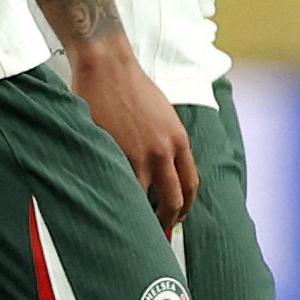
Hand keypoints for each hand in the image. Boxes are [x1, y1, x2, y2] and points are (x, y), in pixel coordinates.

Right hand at [72, 41, 198, 231]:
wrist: (108, 66)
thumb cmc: (132, 86)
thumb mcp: (163, 114)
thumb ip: (167, 141)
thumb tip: (165, 167)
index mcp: (179, 140)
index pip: (191, 184)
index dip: (186, 206)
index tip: (178, 217)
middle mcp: (164, 151)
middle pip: (174, 199)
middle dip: (168, 221)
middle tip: (159, 233)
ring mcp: (140, 154)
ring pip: (146, 200)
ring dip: (142, 217)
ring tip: (133, 226)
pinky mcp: (116, 153)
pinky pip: (121, 186)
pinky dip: (120, 199)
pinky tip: (113, 206)